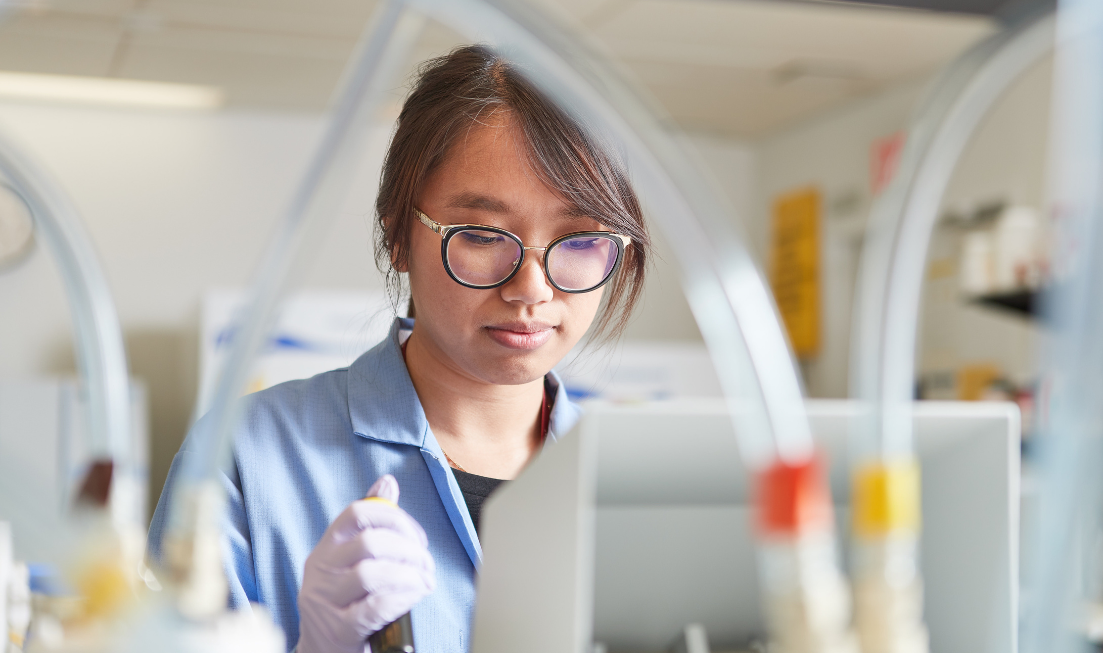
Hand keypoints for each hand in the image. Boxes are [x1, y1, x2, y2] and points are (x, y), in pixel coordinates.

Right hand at [296, 475, 435, 652]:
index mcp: (326, 548)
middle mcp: (320, 571)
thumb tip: (387, 482)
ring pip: (372, 573)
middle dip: (409, 550)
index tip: (416, 536)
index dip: (395, 517)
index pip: (358, 512)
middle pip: (370, 542)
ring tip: (424, 583)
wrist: (323, 651)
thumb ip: (370, 522)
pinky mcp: (338, 629)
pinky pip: (376, 606)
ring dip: (409, 576)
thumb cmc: (345, 601)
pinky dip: (403, 598)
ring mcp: (325, 601)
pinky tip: (414, 597)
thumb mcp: (350, 560)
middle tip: (427, 564)